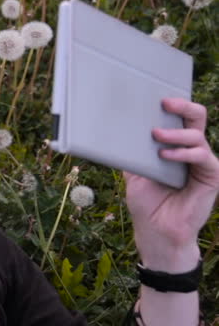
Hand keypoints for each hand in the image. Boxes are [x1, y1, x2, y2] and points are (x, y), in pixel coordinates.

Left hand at [123, 98, 218, 270]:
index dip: (170, 105)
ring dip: (176, 132)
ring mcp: (202, 162)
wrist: (156, 232)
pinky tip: (166, 154)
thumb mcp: (133, 173)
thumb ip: (132, 153)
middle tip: (164, 101)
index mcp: (174, 146)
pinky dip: (184, 152)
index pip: (177, 118)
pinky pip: (202, 157)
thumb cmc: (146, 203)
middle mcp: (190, 150)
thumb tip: (116, 130)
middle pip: (194, 118)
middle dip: (181, 105)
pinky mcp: (211, 176)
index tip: (152, 93)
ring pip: (197, 134)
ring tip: (156, 134)